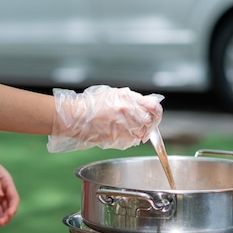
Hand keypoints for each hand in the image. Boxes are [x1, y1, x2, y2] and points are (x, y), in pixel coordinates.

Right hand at [47, 85, 163, 151]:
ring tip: (134, 131)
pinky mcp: (116, 135)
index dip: (157, 113)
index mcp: (127, 97)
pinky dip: (132, 138)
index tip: (155, 116)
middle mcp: (127, 110)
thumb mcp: (113, 94)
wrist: (75, 116)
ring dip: (141, 133)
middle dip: (150, 125)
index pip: (153, 106)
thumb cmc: (90, 105)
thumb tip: (146, 103)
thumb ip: (131, 99)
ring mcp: (122, 123)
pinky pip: (132, 139)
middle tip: (146, 126)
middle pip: (150, 121)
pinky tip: (126, 134)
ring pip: (142, 131)